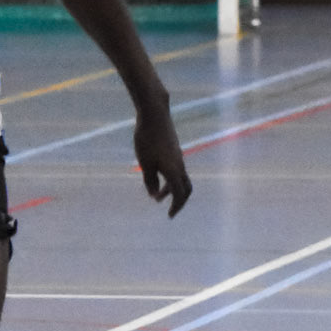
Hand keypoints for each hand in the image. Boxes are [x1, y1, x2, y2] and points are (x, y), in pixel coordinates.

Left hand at [133, 102, 191, 217]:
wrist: (154, 115)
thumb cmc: (147, 139)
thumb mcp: (144, 163)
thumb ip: (150, 180)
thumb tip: (153, 196)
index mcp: (174, 170)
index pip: (179, 194)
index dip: (176, 207)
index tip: (169, 216)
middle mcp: (180, 165)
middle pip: (186, 188)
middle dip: (179, 201)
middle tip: (170, 210)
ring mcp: (179, 157)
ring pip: (181, 179)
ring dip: (172, 190)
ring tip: (157, 196)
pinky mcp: (174, 150)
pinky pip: (177, 170)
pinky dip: (170, 179)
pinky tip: (157, 176)